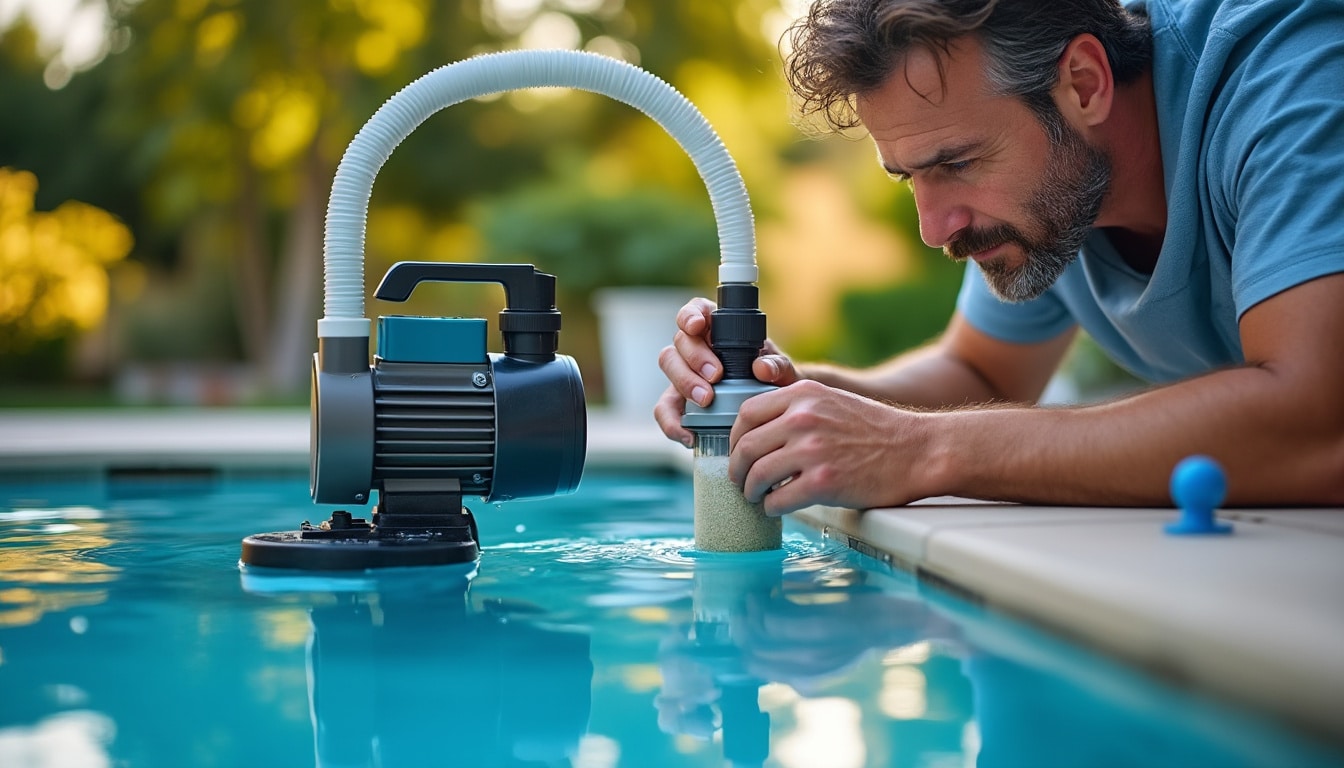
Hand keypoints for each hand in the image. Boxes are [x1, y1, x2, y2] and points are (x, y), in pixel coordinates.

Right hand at [654, 298, 797, 445]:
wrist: (773, 409)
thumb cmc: (775, 379)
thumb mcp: (782, 370)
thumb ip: (778, 365)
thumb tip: (762, 368)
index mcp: (718, 328)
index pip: (696, 311)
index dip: (690, 315)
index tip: (698, 327)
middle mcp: (696, 347)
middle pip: (680, 341)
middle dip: (694, 358)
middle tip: (715, 376)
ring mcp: (685, 373)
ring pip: (670, 366)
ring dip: (684, 382)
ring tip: (706, 400)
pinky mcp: (679, 400)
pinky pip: (665, 408)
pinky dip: (672, 422)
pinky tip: (690, 435)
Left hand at [729, 380, 935, 514]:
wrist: (918, 451)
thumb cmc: (876, 431)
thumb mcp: (832, 402)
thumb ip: (797, 410)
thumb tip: (758, 433)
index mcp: (804, 395)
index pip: (746, 413)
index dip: (734, 438)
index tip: (738, 452)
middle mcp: (804, 418)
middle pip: (746, 446)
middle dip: (737, 469)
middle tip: (740, 481)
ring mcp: (813, 450)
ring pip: (757, 475)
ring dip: (751, 491)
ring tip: (757, 496)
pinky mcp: (823, 482)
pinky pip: (778, 500)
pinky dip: (772, 508)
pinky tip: (777, 508)